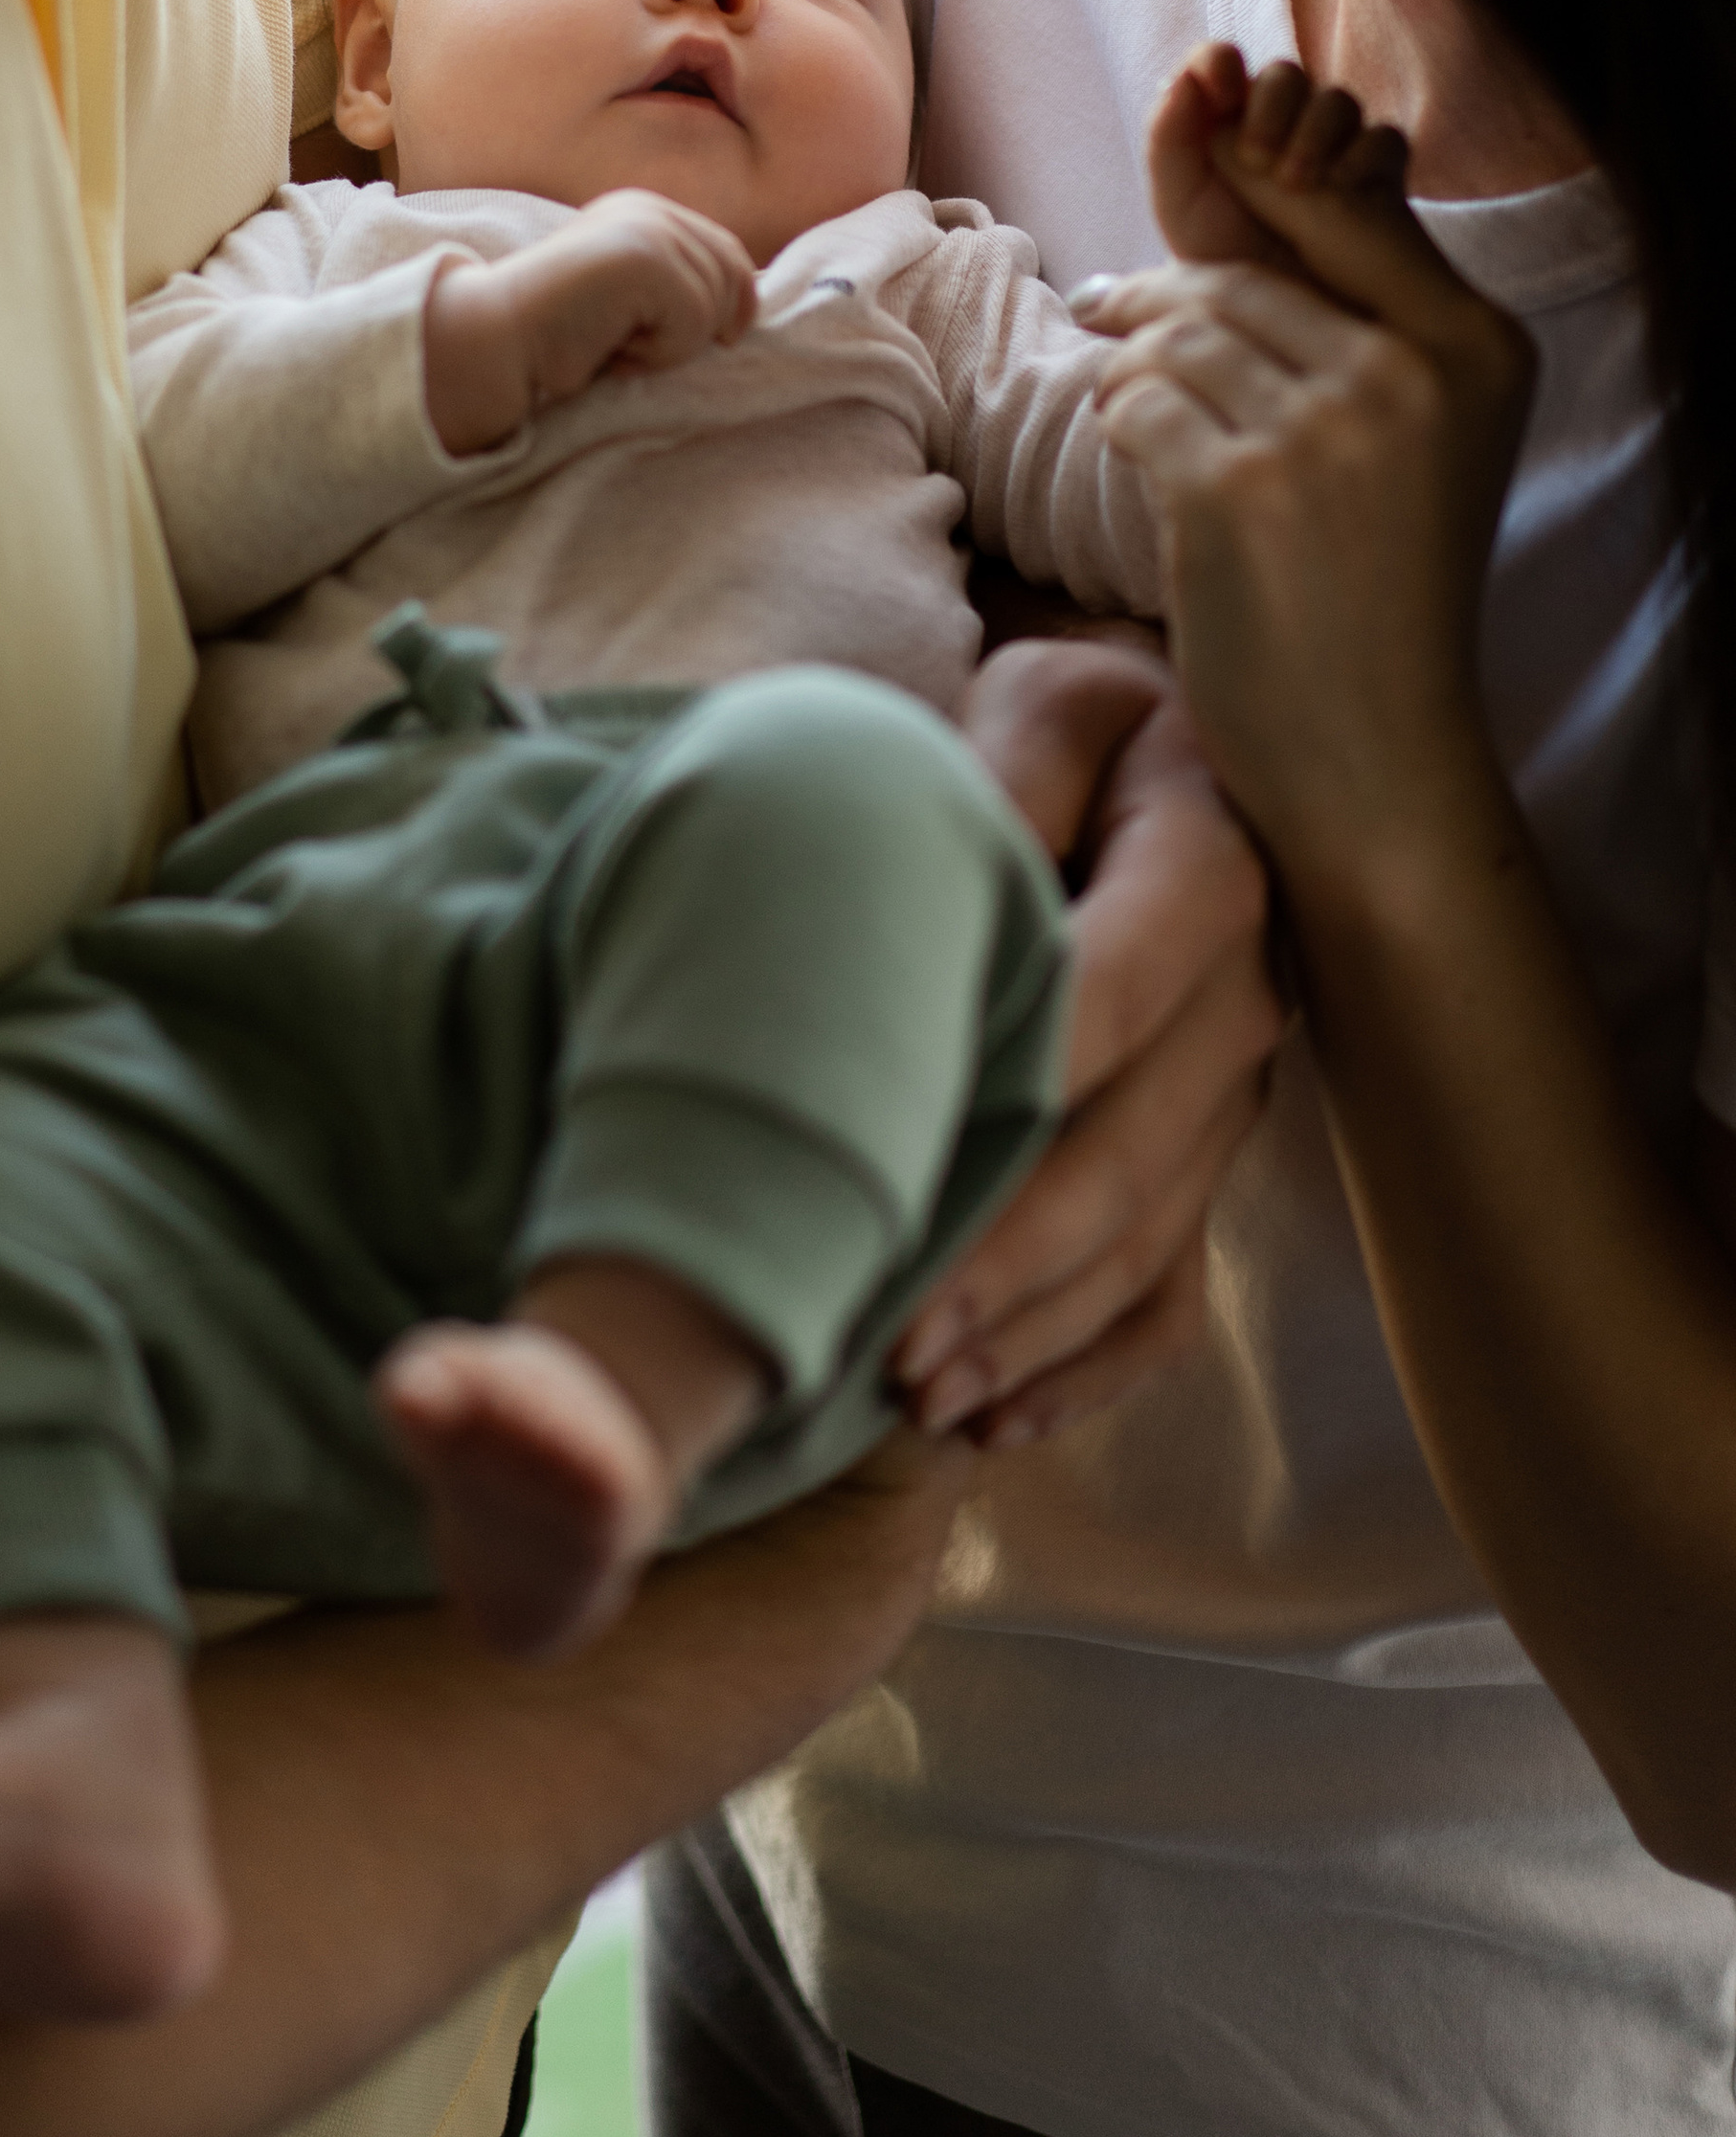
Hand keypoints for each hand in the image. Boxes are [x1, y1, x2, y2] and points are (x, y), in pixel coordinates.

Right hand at [423, 192, 756, 453]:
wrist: (494, 341)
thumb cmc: (555, 336)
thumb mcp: (625, 300)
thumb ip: (671, 287)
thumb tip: (741, 312)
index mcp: (644, 211)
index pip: (727, 251)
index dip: (739, 300)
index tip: (722, 340)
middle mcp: (649, 210)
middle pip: (734, 274)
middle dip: (706, 327)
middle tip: (644, 351)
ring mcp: (647, 230)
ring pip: (715, 306)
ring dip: (671, 348)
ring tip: (616, 348)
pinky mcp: (645, 260)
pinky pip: (693, 324)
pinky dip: (657, 355)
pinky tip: (611, 351)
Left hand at [893, 642, 1280, 1444]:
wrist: (1122, 759)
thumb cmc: (1038, 734)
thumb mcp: (1025, 716)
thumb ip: (1001, 788)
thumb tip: (950, 900)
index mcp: (1210, 859)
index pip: (1109, 992)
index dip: (1009, 1091)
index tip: (890, 1175)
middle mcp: (1247, 991)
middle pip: (1135, 1150)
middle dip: (1009, 1254)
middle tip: (889, 1337)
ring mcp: (1234, 1092)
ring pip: (1149, 1241)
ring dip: (1033, 1330)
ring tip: (915, 1392)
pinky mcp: (1208, 1159)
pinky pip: (1170, 1293)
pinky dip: (1085, 1368)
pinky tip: (994, 1420)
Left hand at [1081, 69, 1534, 865]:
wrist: (1376, 754)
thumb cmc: (1382, 597)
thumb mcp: (1422, 443)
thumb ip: (1365, 334)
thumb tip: (1242, 222)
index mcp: (1476, 348)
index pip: (1343, 213)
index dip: (1252, 187)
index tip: (1186, 187)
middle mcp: (1408, 374)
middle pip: (1238, 277)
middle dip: (1158, 295)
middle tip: (1105, 306)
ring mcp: (1321, 430)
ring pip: (1175, 337)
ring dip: (1130, 364)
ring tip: (1123, 399)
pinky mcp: (1232, 489)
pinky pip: (1135, 405)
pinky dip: (1116, 423)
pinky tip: (1128, 452)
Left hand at [1145, 43, 1409, 268]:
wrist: (1281, 323)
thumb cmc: (1224, 260)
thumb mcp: (1180, 205)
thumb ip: (1169, 139)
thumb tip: (1187, 77)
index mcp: (1223, 123)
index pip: (1220, 64)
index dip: (1220, 61)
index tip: (1221, 83)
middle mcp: (1279, 124)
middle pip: (1285, 74)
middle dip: (1272, 104)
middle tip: (1256, 158)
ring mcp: (1332, 145)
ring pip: (1337, 101)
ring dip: (1314, 133)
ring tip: (1295, 185)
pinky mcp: (1376, 171)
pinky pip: (1384, 138)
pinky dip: (1362, 155)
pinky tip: (1341, 188)